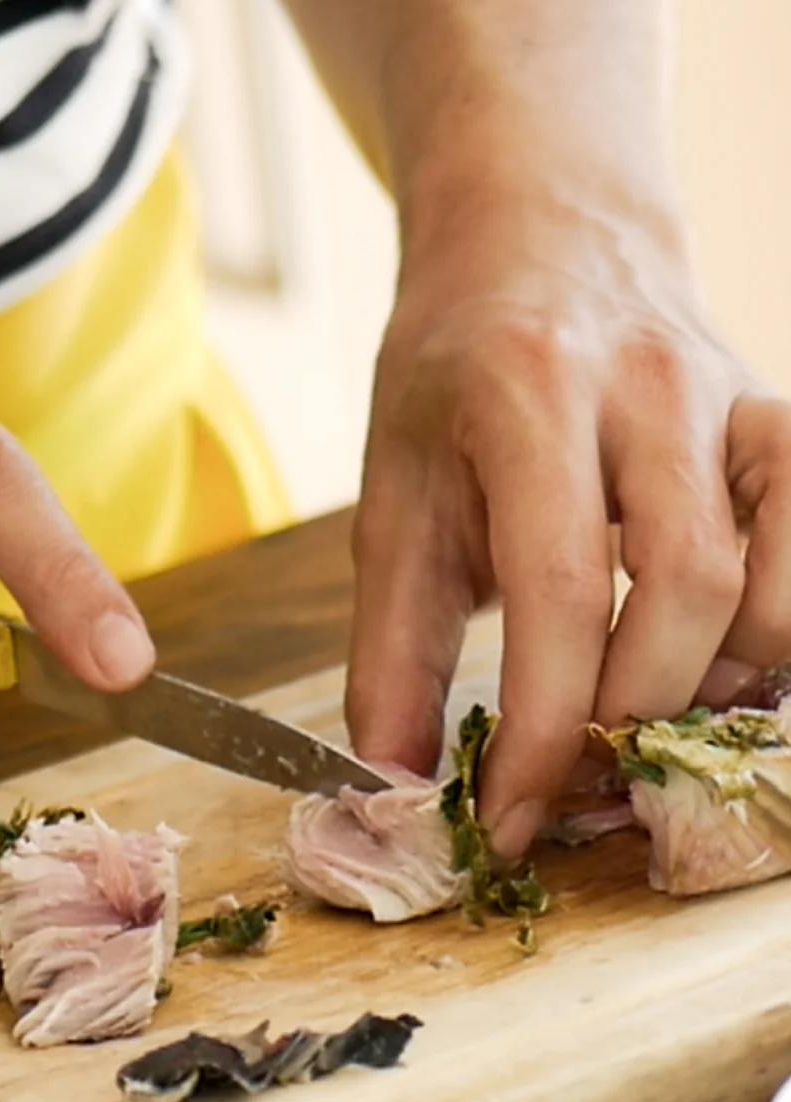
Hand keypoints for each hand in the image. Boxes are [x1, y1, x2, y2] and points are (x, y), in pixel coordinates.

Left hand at [343, 176, 790, 854]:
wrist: (538, 244)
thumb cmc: (451, 385)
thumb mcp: (392, 504)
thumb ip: (387, 652)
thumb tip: (394, 787)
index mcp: (526, 399)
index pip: (557, 594)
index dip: (543, 731)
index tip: (510, 819)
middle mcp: (648, 387)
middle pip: (686, 589)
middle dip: (630, 715)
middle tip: (576, 775)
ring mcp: (735, 397)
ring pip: (771, 576)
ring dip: (712, 682)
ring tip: (637, 717)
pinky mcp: (781, 421)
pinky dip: (778, 631)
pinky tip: (714, 663)